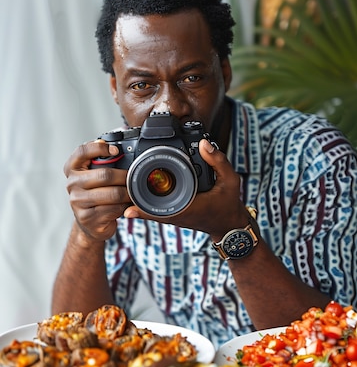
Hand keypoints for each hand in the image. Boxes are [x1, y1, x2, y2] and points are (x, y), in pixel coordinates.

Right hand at [64, 140, 131, 240]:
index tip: (116, 150)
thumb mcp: (94, 175)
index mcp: (72, 169)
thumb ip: (102, 162)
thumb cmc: (96, 194)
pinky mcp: (87, 218)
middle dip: (124, 177)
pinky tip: (125, 206)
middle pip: (105, 175)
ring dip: (127, 194)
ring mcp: (77, 202)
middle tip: (135, 178)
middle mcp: (71, 184)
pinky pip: (113, 209)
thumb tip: (119, 149)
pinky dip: (124, 207)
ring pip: (113, 194)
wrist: (90, 223)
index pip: (82, 152)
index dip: (99, 148)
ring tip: (133, 193)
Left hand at [124, 138, 247, 238]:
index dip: (143, 210)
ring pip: (150, 211)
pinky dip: (143, 204)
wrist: (229, 223)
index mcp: (189, 208)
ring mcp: (175, 216)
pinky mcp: (174, 214)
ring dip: (136, 202)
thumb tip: (204, 143)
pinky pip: (155, 210)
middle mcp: (178, 214)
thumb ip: (218, 161)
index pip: (162, 211)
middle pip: (149, 211)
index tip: (127, 207)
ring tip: (120, 189)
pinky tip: (131, 195)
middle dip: (133, 201)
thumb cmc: (229, 204)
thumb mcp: (230, 180)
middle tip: (116, 188)